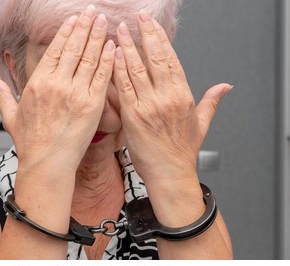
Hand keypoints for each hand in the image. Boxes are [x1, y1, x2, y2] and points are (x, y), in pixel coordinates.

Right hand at [0, 6, 114, 171]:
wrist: (48, 163)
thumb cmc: (31, 143)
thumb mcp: (10, 117)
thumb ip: (1, 95)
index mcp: (38, 83)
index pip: (55, 50)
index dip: (67, 32)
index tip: (74, 20)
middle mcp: (57, 84)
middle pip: (74, 48)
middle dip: (85, 26)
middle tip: (93, 11)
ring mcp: (76, 93)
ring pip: (90, 58)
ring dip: (99, 37)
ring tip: (105, 21)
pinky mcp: (92, 105)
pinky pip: (102, 77)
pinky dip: (108, 60)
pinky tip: (113, 47)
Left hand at [113, 12, 232, 186]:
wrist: (170, 174)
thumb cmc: (182, 152)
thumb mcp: (202, 124)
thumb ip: (212, 102)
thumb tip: (225, 87)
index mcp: (184, 96)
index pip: (172, 60)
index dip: (161, 40)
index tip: (152, 26)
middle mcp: (167, 97)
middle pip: (155, 59)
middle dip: (145, 35)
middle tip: (137, 18)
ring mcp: (149, 106)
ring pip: (137, 69)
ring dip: (127, 47)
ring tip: (121, 30)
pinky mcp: (133, 116)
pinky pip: (124, 87)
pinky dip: (117, 70)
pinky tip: (112, 55)